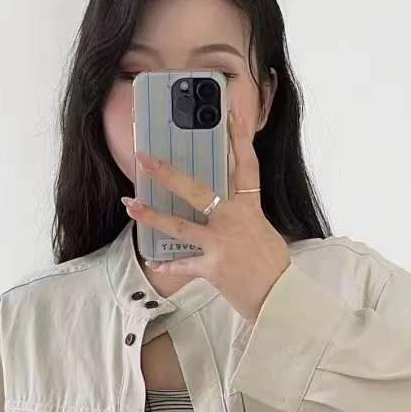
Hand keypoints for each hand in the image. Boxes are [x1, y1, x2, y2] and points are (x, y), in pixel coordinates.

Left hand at [120, 106, 290, 321]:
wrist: (280, 298)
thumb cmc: (273, 266)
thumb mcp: (262, 231)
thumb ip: (242, 216)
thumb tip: (223, 207)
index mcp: (251, 208)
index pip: (246, 166)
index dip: (239, 138)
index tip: (228, 114)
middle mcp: (234, 221)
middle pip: (197, 190)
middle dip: (167, 173)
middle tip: (145, 158)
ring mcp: (221, 244)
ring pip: (180, 226)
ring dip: (152, 215)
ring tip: (131, 203)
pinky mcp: (212, 268)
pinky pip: (183, 264)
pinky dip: (168, 264)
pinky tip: (152, 262)